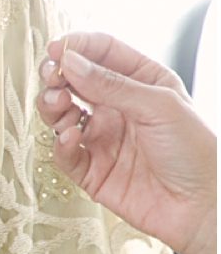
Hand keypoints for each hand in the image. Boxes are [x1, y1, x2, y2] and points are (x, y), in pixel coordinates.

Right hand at [39, 31, 217, 253]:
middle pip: (73, 81)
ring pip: (61, 115)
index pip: (102, 53)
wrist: (202, 206)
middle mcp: (118, 107)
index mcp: (142, 83)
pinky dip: (61, 142)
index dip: (77, 47)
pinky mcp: (90, 169)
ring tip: (60, 105)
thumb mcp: (159, 106)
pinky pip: (64, 152)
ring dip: (53, 106)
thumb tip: (68, 61)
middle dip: (57, 76)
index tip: (57, 49)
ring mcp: (102, 138)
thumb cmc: (196, 152)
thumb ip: (111, 84)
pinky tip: (72, 137)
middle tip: (52, 78)